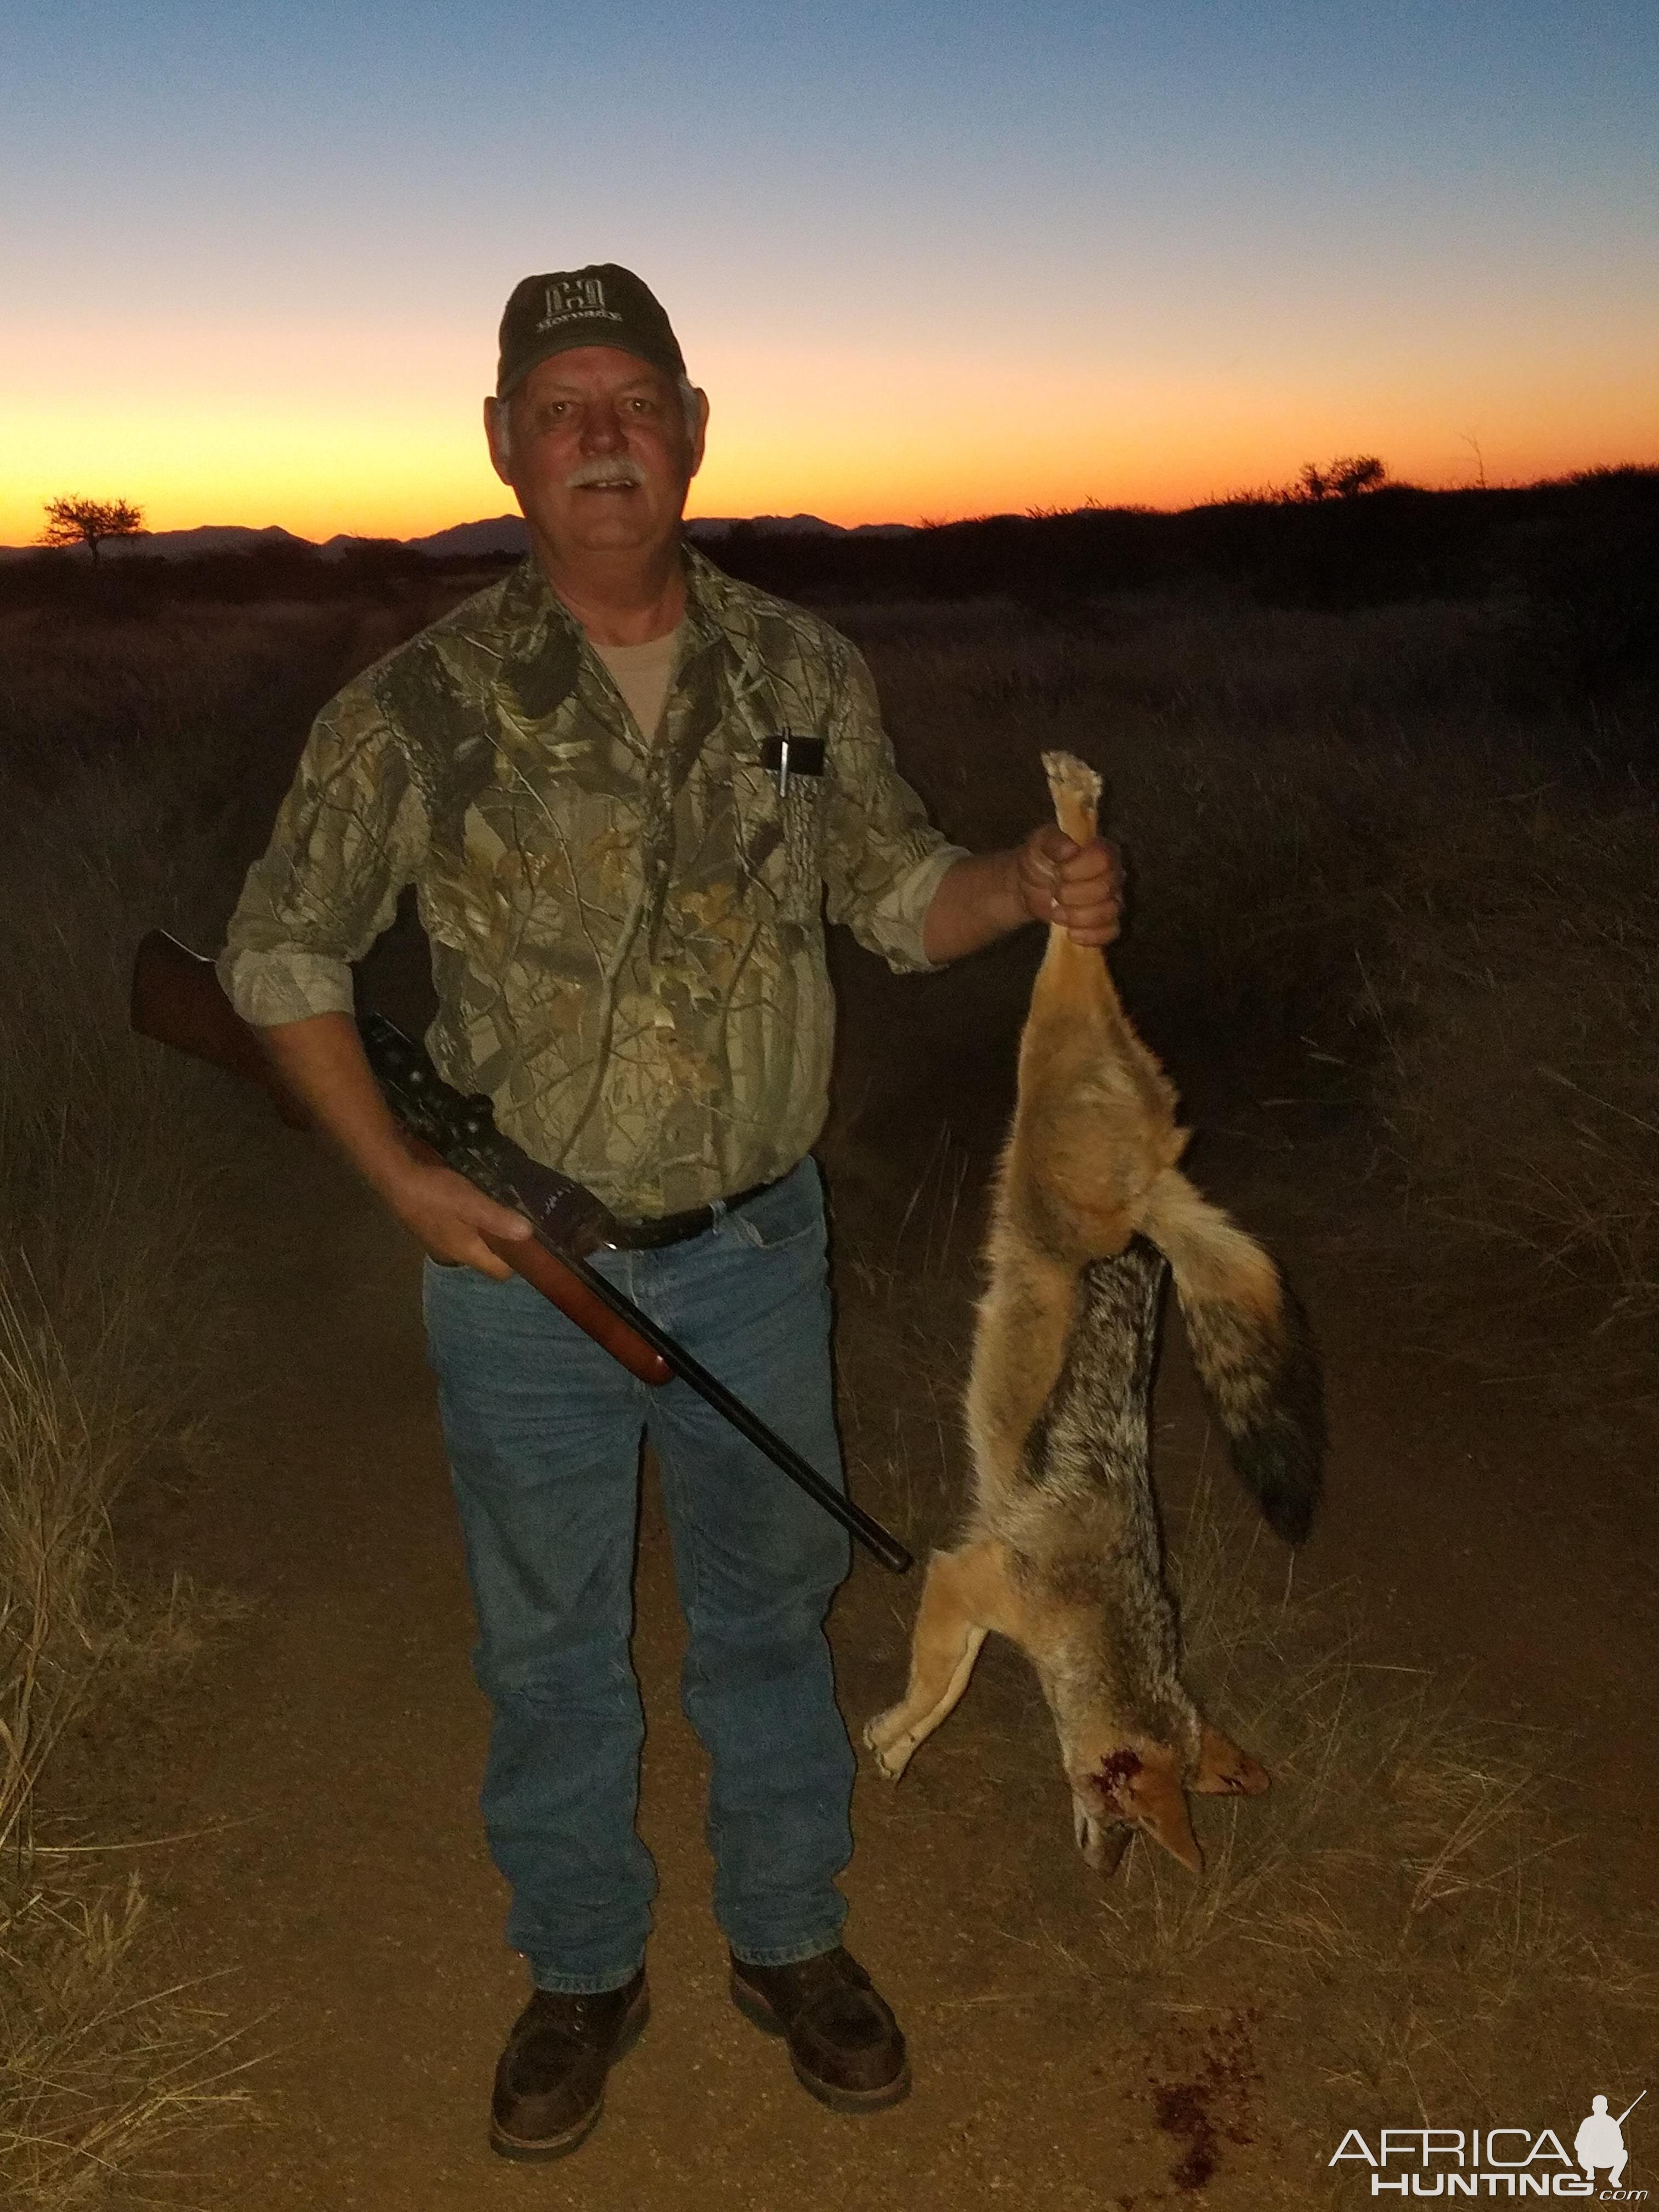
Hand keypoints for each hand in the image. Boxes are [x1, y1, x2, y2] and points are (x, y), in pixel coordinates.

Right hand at [381, 1153, 534, 1280]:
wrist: (395, 1180)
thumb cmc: (434, 1193)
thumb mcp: (471, 1203)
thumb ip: (498, 1220)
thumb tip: (528, 1234)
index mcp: (466, 1253)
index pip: (500, 1272)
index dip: (517, 1261)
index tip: (530, 1241)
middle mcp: (453, 1254)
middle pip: (487, 1259)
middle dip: (503, 1245)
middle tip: (517, 1219)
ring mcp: (440, 1243)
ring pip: (473, 1245)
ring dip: (486, 1233)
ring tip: (499, 1209)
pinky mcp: (431, 1230)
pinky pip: (459, 1234)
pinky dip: (470, 1225)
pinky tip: (472, 1205)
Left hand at [1015, 823, 1122, 946]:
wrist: (1027, 885)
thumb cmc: (1040, 858)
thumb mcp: (1040, 842)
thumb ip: (1054, 841)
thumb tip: (1071, 849)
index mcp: (1101, 849)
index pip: (1104, 858)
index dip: (1079, 869)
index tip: (1059, 871)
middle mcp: (1113, 874)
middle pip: (1106, 888)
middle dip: (1073, 894)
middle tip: (1055, 893)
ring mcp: (1112, 899)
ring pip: (1110, 912)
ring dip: (1077, 916)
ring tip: (1056, 912)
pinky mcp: (1106, 922)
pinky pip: (1111, 932)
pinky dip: (1089, 936)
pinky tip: (1070, 932)